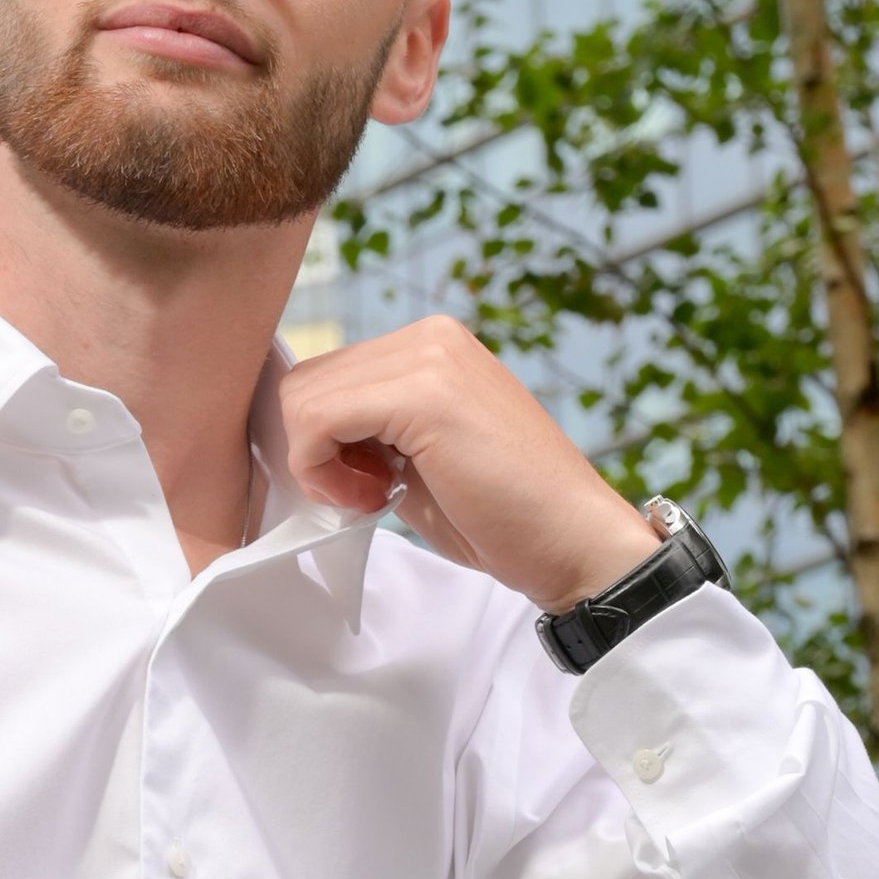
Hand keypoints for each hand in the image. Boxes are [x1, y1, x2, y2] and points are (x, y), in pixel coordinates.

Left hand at [277, 316, 655, 609]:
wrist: (575, 542)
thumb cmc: (505, 517)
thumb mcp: (420, 458)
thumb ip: (369, 433)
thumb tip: (305, 436)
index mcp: (433, 345)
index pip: (327, 377)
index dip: (323, 442)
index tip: (365, 485)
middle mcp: (430, 336)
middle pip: (306, 383)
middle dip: (315, 450)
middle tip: (368, 493)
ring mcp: (430, 356)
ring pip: (303, 398)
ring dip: (320, 463)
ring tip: (377, 495)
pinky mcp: (424, 393)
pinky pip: (318, 421)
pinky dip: (324, 470)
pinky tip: (376, 496)